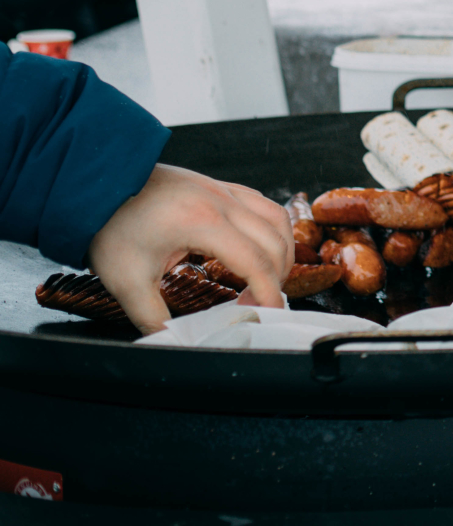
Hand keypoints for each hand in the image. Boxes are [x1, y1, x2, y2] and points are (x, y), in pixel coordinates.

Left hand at [87, 165, 291, 332]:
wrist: (97, 185)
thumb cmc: (110, 226)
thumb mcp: (126, 281)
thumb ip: (151, 316)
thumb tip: (171, 340)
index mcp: (202, 223)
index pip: (255, 262)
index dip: (267, 292)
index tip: (266, 312)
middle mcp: (221, 202)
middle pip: (274, 241)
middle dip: (277, 276)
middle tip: (259, 301)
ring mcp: (223, 189)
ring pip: (277, 218)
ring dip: (282, 249)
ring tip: (269, 275)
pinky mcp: (219, 185)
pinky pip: (263, 204)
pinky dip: (272, 227)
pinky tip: (260, 244)